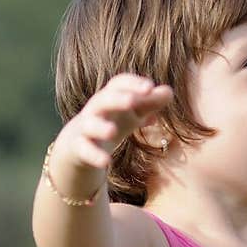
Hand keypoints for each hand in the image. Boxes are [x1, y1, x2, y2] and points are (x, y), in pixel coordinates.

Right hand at [57, 74, 173, 170]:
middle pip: (103, 100)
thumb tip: (169, 91)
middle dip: (117, 99)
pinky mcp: (79, 148)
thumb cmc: (111, 123)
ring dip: (100, 127)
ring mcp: (86, 129)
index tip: (149, 87)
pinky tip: (106, 162)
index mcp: (110, 98)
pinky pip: (84, 150)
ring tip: (113, 131)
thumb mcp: (133, 114)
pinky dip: (94, 155)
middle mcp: (96, 110)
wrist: (77, 146)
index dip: (133, 84)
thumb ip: (150, 103)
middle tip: (132, 101)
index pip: (119, 84)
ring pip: (90, 124)